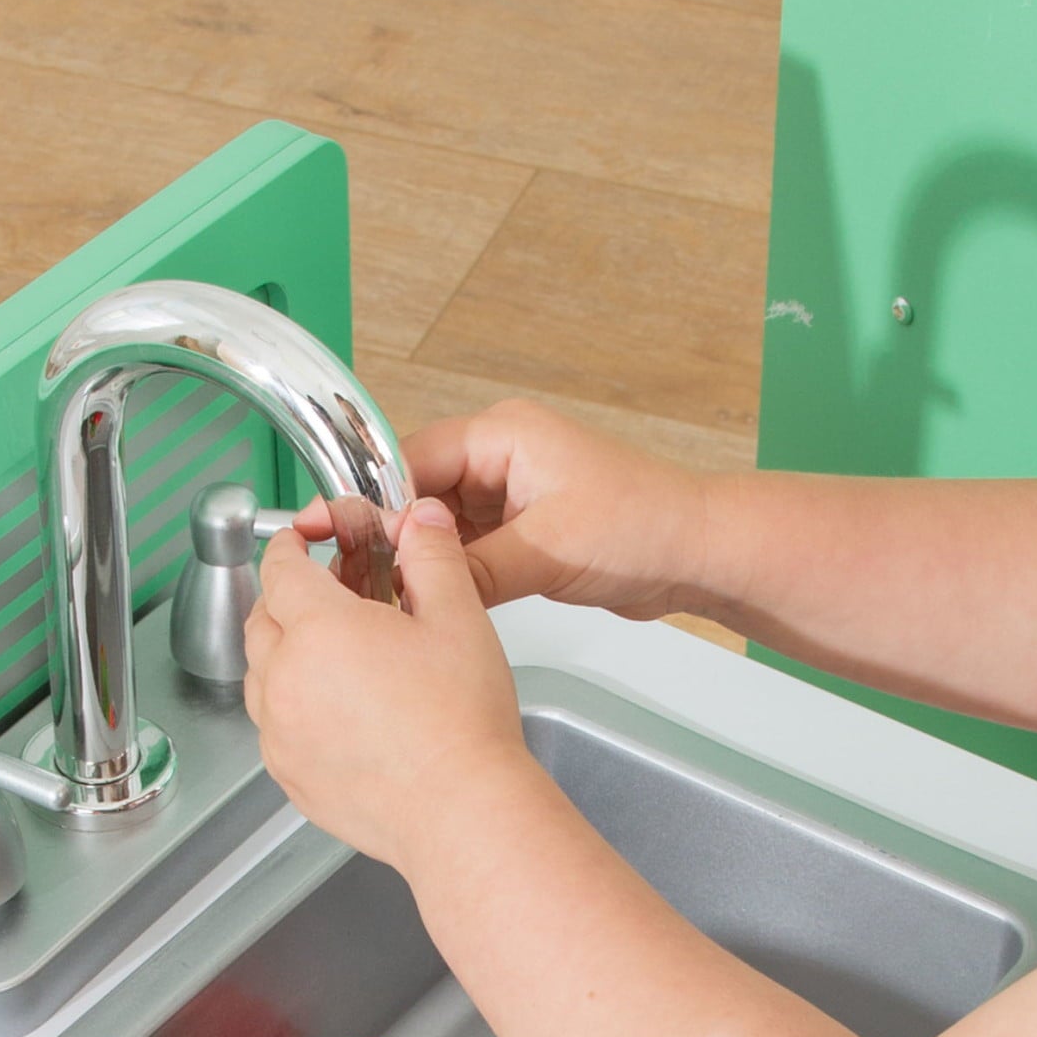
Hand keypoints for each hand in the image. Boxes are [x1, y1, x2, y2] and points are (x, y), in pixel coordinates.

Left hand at [242, 500, 541, 876]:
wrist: (462, 812)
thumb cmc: (463, 724)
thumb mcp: (458, 616)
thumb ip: (432, 555)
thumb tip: (420, 519)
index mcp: (318, 629)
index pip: (280, 568)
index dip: (291, 544)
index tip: (304, 538)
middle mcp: (285, 682)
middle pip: (260, 620)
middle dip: (286, 597)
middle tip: (328, 594)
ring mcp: (281, 736)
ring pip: (257, 677)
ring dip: (282, 654)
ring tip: (331, 655)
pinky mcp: (290, 778)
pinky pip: (272, 729)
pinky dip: (289, 708)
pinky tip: (334, 710)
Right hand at [296, 400, 712, 620]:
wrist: (697, 553)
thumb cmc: (644, 528)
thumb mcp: (547, 551)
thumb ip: (474, 570)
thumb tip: (415, 588)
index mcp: (503, 434)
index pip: (411, 460)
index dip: (373, 503)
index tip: (338, 539)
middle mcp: (502, 456)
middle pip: (419, 493)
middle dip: (393, 535)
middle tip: (359, 579)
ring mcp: (513, 493)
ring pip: (440, 525)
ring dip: (422, 559)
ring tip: (389, 596)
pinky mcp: (523, 529)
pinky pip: (468, 548)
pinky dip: (451, 573)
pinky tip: (432, 602)